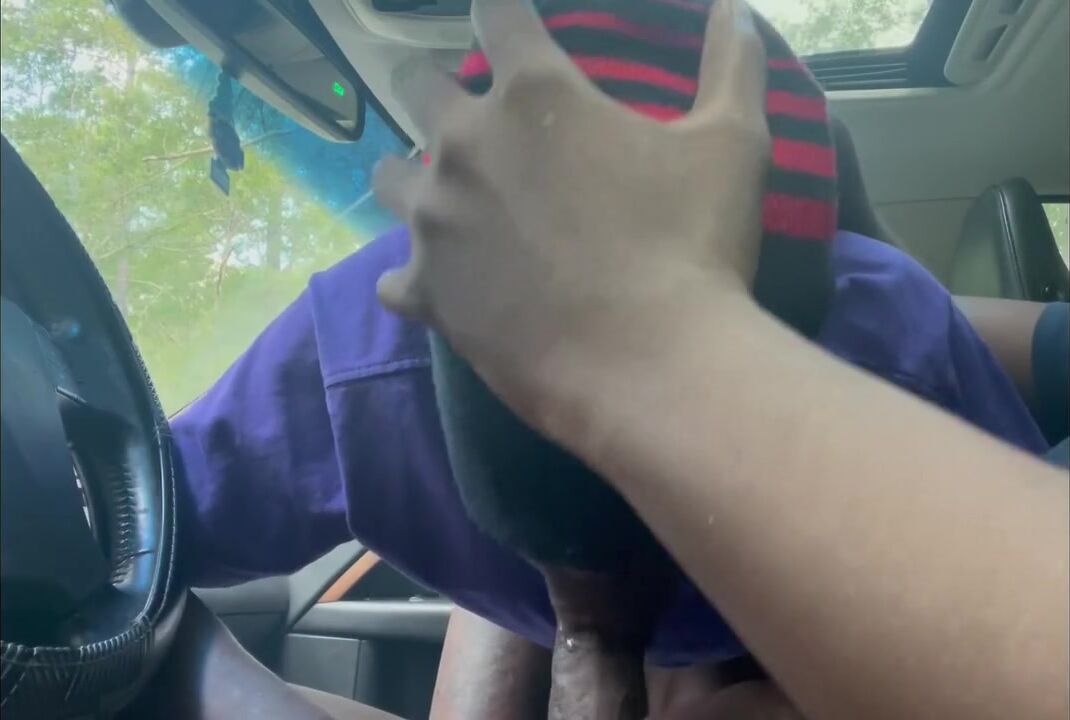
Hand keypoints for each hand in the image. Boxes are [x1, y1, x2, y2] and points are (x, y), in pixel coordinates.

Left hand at [374, 0, 769, 430]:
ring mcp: (435, 221)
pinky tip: (444, 287)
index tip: (507, 22)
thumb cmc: (693, 246)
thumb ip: (733, 67)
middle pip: (417, 86)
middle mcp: (465, 145)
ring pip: (388, 176)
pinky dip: (416, 279)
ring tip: (446, 199)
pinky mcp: (425, 292)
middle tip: (472, 116)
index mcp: (533, 93)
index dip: (500, 11)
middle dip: (437, 88)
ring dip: (412, 177)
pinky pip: (394, 278)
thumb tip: (739, 10)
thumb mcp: (733, 146)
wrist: (650, 363)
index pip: (495, 14)